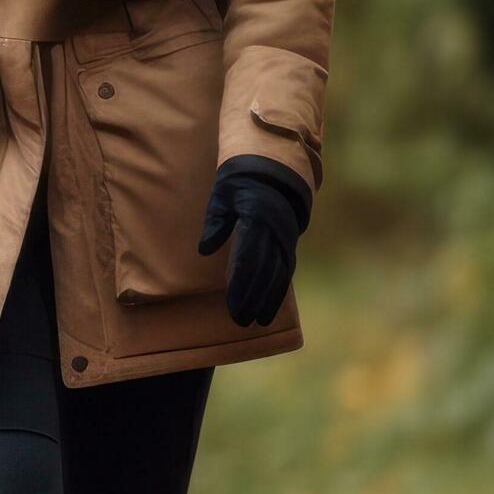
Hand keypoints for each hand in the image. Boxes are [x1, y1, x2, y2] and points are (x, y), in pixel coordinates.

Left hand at [195, 155, 310, 327]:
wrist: (272, 171)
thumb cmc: (240, 182)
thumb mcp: (222, 194)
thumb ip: (215, 221)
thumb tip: (205, 249)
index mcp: (258, 219)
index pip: (249, 259)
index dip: (241, 284)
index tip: (233, 305)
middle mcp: (276, 232)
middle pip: (264, 271)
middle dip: (253, 298)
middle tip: (240, 320)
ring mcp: (286, 239)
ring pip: (278, 274)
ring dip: (268, 299)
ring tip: (257, 321)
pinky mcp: (289, 245)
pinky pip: (286, 272)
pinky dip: (278, 291)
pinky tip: (270, 308)